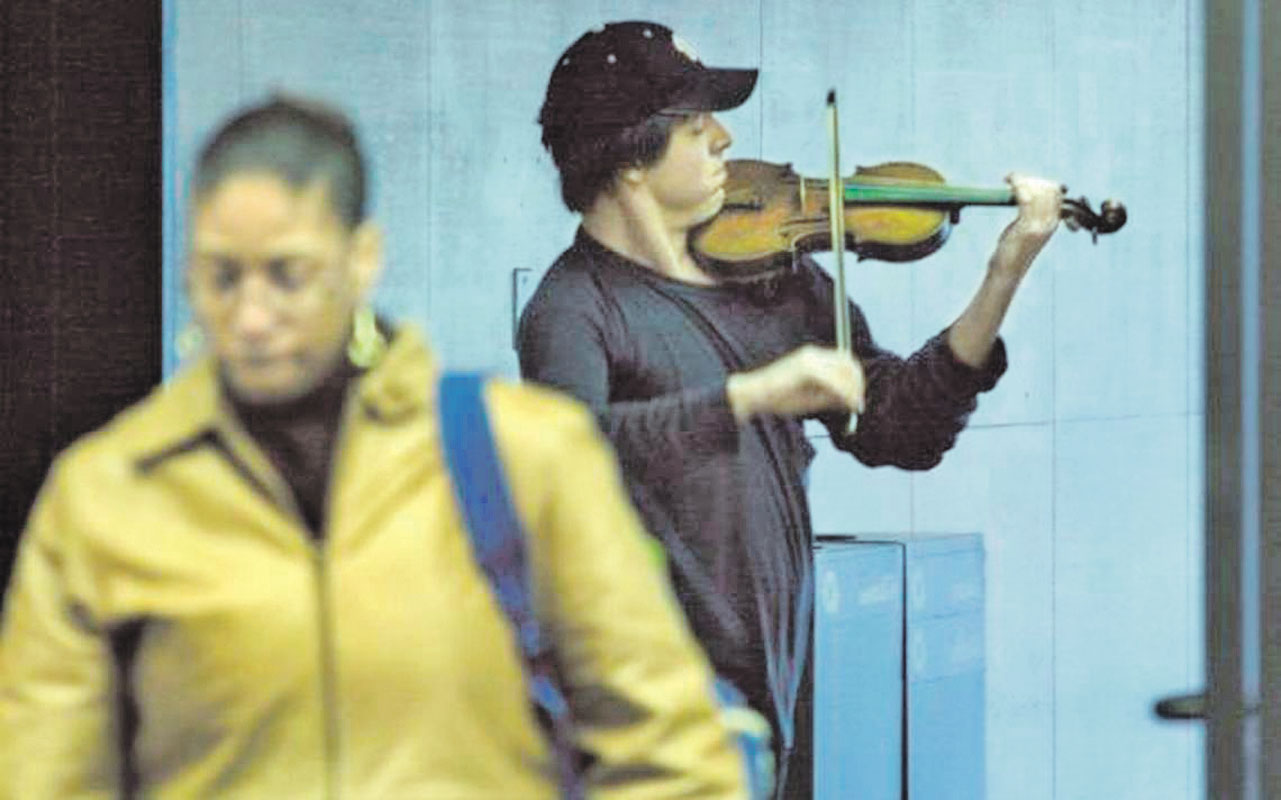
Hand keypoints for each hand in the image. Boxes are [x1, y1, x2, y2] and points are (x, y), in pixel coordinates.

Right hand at [726, 345, 864, 422]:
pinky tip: (845, 403)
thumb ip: (830, 394)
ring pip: (842, 371)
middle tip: (858, 403)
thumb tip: (852, 398)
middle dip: (857, 384)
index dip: (856, 379)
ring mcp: (809, 358)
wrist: (753, 395)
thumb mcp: (811, 397)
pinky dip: (842, 392)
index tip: (857, 398)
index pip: (844, 361)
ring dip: (852, 389)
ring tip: (853, 405)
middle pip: (847, 363)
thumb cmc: (777, 398)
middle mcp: (813, 353)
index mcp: (813, 357)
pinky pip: (832, 380)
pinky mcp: (805, 368)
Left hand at [989, 173, 1063, 280]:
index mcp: (1053, 222)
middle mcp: (1050, 223)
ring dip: (1022, 180)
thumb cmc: (1011, 251)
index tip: (1023, 179)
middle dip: (1031, 179)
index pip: (1056, 192)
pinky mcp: (1027, 228)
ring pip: (1038, 191)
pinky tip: (1008, 180)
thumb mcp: (1024, 229)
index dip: (1041, 181)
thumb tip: (1024, 196)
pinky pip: (1025, 197)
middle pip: (1049, 189)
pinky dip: (1017, 184)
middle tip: (1013, 180)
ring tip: (1009, 179)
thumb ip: (1029, 214)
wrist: (1006, 271)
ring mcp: (1039, 226)